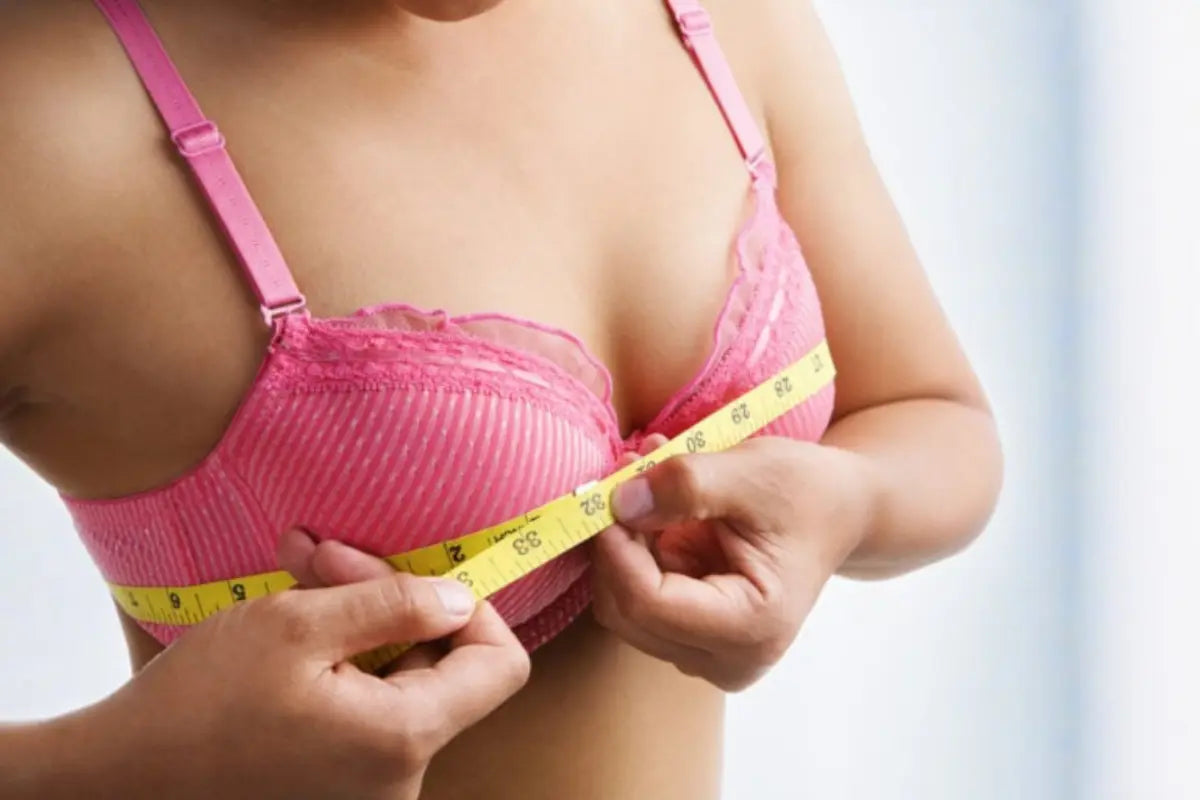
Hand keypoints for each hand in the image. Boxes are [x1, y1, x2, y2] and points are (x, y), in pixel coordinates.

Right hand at [89, 572, 528, 799]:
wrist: (119, 780)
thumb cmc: (195, 705)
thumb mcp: (296, 625)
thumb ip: (394, 604)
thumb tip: (462, 597)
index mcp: (402, 739)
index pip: (501, 667)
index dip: (477, 610)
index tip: (423, 577)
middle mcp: (400, 779)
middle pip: (444, 668)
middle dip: (393, 600)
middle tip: (324, 559)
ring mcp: (371, 790)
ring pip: (402, 682)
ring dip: (359, 623)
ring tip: (298, 581)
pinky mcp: (340, 788)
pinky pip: (371, 711)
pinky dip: (343, 662)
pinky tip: (293, 630)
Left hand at [591, 437, 873, 690]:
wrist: (839, 511)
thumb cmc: (806, 492)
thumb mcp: (752, 470)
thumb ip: (686, 484)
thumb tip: (619, 502)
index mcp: (753, 627)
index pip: (649, 603)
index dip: (615, 548)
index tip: (607, 494)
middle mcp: (729, 659)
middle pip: (627, 613)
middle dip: (614, 545)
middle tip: (622, 480)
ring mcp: (708, 655)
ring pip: (622, 608)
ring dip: (620, 545)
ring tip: (646, 486)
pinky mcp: (692, 639)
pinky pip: (634, 599)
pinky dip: (632, 552)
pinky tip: (656, 510)